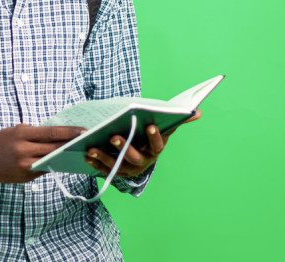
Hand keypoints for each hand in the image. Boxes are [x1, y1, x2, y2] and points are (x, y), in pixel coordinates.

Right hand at [0, 124, 83, 184]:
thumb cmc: (1, 142)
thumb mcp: (16, 131)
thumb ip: (35, 133)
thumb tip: (58, 135)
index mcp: (22, 135)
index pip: (51, 133)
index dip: (69, 132)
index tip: (84, 131)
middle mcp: (24, 151)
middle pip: (54, 148)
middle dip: (71, 145)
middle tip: (88, 142)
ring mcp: (25, 166)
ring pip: (51, 161)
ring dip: (66, 156)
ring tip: (80, 152)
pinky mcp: (26, 177)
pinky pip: (44, 169)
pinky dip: (55, 164)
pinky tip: (65, 162)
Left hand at [84, 109, 201, 177]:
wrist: (140, 156)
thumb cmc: (149, 137)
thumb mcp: (164, 129)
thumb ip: (177, 120)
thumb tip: (198, 111)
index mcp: (155, 150)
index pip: (157, 145)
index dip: (154, 136)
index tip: (149, 125)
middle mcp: (143, 163)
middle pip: (135, 158)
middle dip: (124, 148)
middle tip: (114, 136)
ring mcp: (128, 170)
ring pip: (116, 166)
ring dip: (104, 157)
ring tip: (92, 148)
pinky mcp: (115, 173)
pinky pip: (104, 170)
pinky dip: (95, 163)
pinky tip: (86, 155)